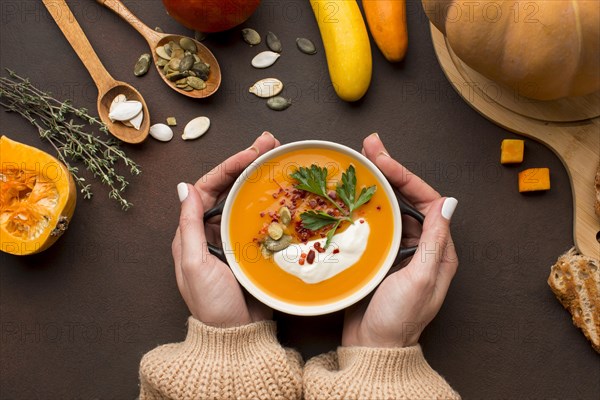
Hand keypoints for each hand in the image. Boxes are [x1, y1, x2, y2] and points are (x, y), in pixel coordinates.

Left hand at [172, 132, 278, 326]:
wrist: (236, 337)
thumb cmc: (210, 304)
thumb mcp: (192, 264)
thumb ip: (189, 225)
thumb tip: (185, 187)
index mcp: (194, 231)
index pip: (209, 187)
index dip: (228, 166)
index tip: (250, 153)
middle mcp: (214, 230)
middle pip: (230, 188)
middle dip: (248, 163)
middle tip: (269, 143)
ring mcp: (236, 239)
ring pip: (248, 200)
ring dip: (262, 178)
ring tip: (279, 157)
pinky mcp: (256, 250)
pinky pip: (264, 220)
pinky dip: (274, 203)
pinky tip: (287, 191)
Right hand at [342, 133, 458, 347]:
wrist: (372, 348)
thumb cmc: (399, 319)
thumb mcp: (420, 279)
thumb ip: (433, 240)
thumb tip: (448, 202)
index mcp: (438, 250)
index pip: (428, 201)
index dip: (407, 176)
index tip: (383, 160)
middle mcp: (420, 246)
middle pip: (406, 199)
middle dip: (389, 172)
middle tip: (368, 148)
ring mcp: (397, 252)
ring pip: (388, 209)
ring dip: (373, 186)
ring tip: (357, 164)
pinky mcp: (376, 258)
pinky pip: (371, 226)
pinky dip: (360, 208)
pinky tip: (347, 197)